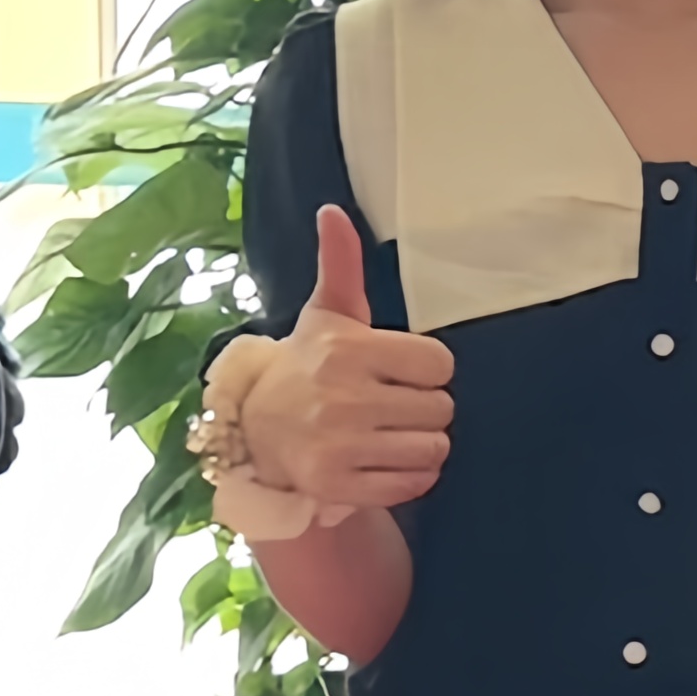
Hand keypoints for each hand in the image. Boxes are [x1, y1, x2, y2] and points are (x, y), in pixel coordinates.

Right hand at [237, 206, 454, 513]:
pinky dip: (410, 478)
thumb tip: (333, 211)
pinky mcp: (337, 484)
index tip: (401, 373)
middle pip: (441, 410)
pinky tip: (384, 462)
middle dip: (426, 410)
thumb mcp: (326, 314)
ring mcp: (339, 444)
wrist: (255, 433)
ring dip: (422, 446)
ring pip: (432, 449)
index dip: (428, 371)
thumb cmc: (307, 366)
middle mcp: (342, 397)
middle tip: (395, 408)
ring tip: (392, 435)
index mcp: (348, 349)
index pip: (439, 365)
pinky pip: (412, 484)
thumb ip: (340, 265)